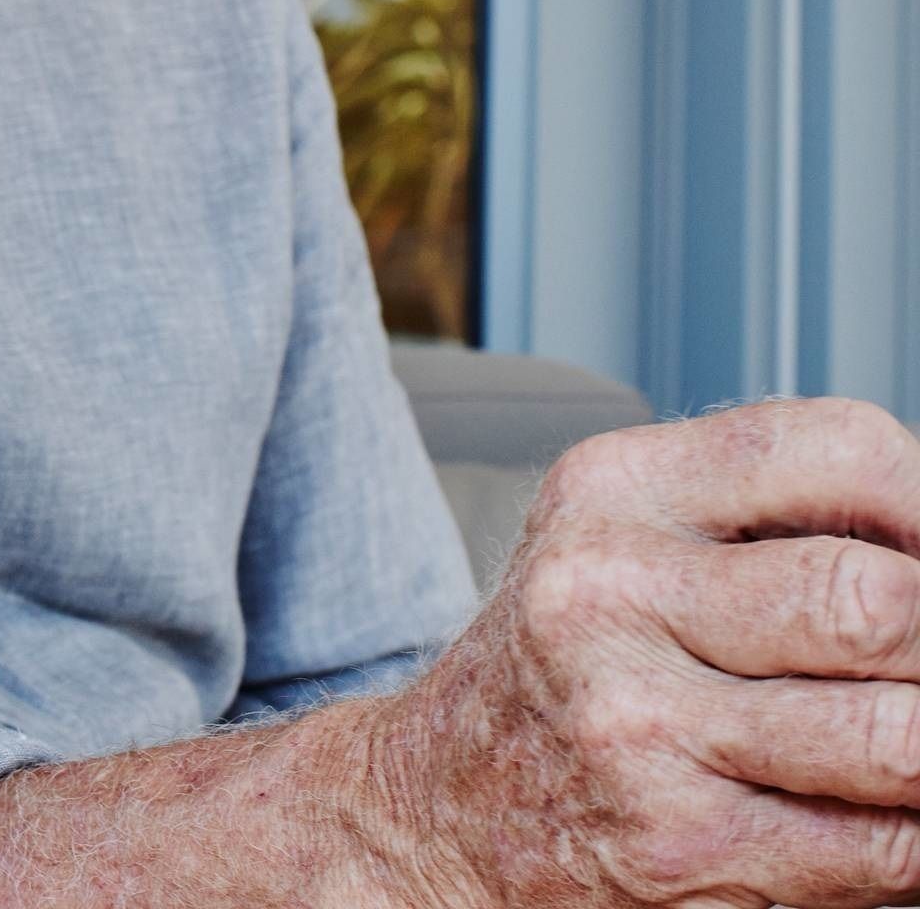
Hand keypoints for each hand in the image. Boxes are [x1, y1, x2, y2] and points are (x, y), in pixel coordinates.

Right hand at [370, 398, 919, 907]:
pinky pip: (883, 847)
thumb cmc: (563, 676)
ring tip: (907, 744)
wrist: (427, 811)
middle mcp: (609, 593)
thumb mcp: (622, 549)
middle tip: (918, 667)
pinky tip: (887, 814)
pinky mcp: (681, 846)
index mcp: (612, 490)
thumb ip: (763, 525)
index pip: (841, 450)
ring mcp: (640, 724)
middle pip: (876, 598)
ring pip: (899, 735)